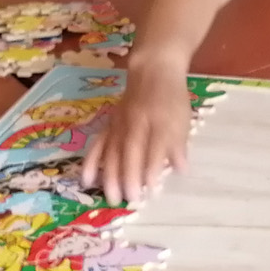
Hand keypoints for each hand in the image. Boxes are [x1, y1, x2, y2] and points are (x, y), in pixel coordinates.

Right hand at [81, 61, 192, 204]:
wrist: (153, 71)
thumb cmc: (172, 99)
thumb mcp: (183, 120)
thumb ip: (179, 146)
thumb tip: (181, 170)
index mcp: (160, 121)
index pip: (156, 147)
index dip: (153, 168)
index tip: (152, 189)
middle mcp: (138, 122)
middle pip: (131, 150)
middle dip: (129, 176)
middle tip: (130, 199)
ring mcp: (120, 123)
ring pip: (112, 149)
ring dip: (110, 174)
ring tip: (111, 197)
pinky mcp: (109, 124)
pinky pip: (97, 143)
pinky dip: (91, 161)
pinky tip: (87, 179)